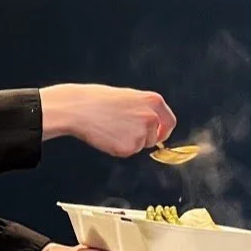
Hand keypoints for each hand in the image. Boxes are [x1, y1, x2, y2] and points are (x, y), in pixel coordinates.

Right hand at [40, 84, 176, 156]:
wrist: (81, 109)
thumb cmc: (100, 101)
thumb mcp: (130, 98)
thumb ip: (145, 110)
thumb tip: (153, 126)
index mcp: (154, 101)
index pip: (170, 122)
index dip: (163, 132)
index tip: (158, 137)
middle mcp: (151, 117)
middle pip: (154, 138)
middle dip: (141, 139)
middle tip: (122, 130)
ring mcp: (141, 133)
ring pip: (140, 146)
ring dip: (128, 143)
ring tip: (112, 129)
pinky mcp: (129, 148)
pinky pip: (127, 153)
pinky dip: (118, 149)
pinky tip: (108, 136)